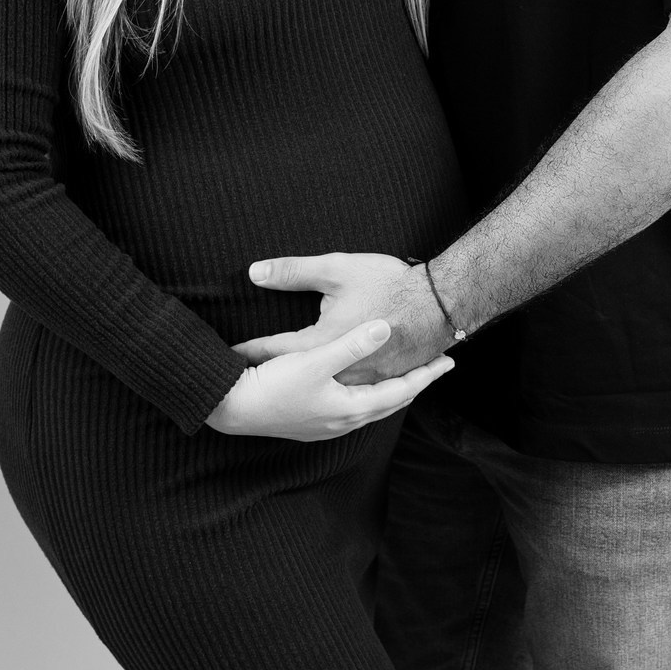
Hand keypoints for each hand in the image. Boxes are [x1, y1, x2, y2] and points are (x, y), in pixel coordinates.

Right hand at [205, 320, 453, 441]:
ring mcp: (326, 425)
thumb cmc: (273, 386)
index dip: (426, 376)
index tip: (448, 362)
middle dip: (414, 384)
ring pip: (372, 408)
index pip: (400, 392)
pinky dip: (370, 395)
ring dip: (392, 391)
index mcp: (350, 407)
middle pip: (390, 402)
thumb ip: (351, 345)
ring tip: (407, 376)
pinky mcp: (311, 422)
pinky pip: (354, 409)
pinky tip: (363, 389)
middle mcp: (343, 421)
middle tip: (436, 368)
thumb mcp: (315, 360)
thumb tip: (383, 328)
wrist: (232, 410)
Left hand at [235, 252, 450, 385]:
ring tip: (281, 398)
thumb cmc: (389, 283)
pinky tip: (334, 399)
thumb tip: (255, 272)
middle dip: (272, 382)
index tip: (229, 352)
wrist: (441, 302)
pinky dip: (335, 397)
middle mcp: (343, 373)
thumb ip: (294, 272)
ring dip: (301, 393)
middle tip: (246, 387)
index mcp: (326, 345)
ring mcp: (365, 383)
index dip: (251, 350)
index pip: (276, 350)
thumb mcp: (337, 270)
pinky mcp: (384, 382)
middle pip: (299, 381)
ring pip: (321, 394)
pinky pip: (355, 399)